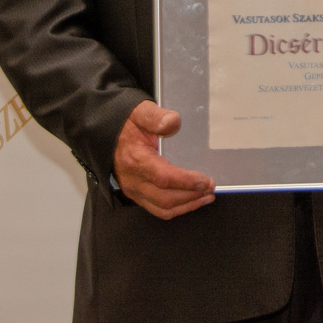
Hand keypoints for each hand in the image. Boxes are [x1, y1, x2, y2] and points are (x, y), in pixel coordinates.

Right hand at [113, 100, 215, 219]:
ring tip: (207, 196)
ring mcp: (134, 190)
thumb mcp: (141, 112)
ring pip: (162, 208)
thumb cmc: (128, 124)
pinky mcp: (137, 195)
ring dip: (187, 205)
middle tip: (211, 187)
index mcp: (135, 159)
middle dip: (191, 196)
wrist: (111, 135)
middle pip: (165, 198)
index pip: (163, 177)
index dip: (185, 182)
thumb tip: (173, 122)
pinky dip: (178, 209)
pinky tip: (192, 201)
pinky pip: (158, 209)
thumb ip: (156, 117)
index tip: (205, 180)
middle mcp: (133, 180)